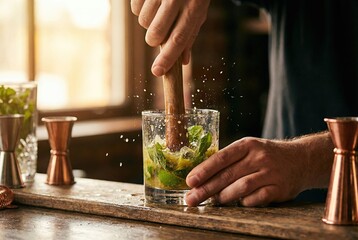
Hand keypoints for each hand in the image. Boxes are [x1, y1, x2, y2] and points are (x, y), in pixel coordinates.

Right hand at [131, 0, 209, 75]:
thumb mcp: (199, 10)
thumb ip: (190, 35)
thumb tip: (182, 61)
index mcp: (194, 7)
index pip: (179, 38)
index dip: (167, 57)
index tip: (157, 72)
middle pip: (155, 33)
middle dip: (154, 40)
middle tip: (159, 32)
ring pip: (143, 22)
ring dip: (148, 23)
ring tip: (158, 11)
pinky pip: (134, 8)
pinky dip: (140, 9)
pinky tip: (151, 1)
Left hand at [185, 135, 332, 206]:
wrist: (300, 159)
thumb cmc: (266, 155)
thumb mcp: (248, 149)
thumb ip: (229, 160)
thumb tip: (201, 177)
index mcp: (247, 145)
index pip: (221, 158)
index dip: (204, 170)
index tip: (190, 181)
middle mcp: (258, 157)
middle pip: (227, 175)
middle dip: (206, 189)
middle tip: (192, 199)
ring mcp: (270, 173)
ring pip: (240, 188)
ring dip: (223, 197)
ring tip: (212, 202)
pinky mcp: (279, 189)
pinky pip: (256, 199)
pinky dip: (244, 202)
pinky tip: (238, 202)